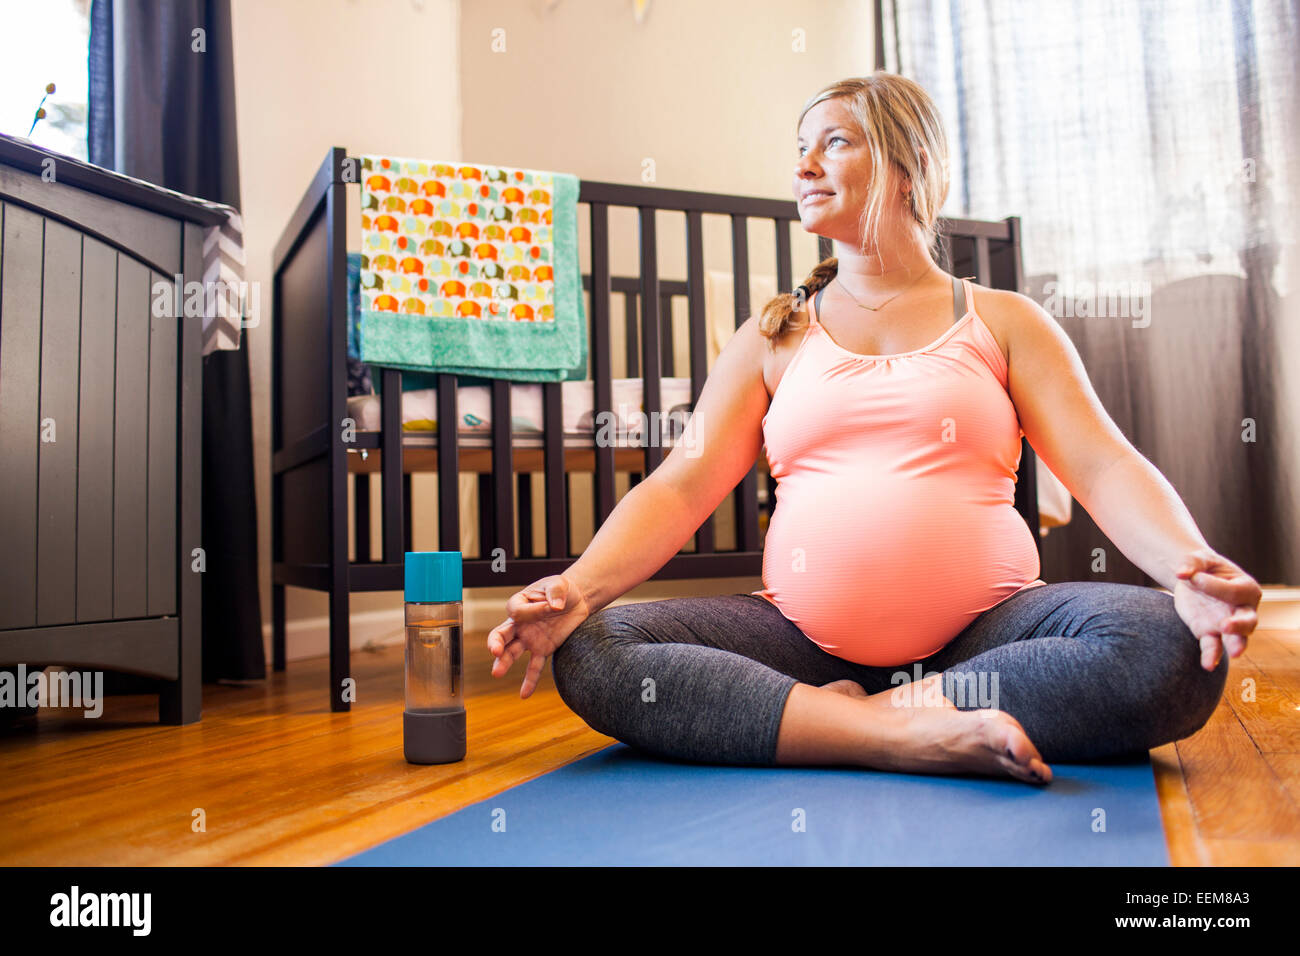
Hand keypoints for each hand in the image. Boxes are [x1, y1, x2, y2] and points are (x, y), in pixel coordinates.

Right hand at [487, 574, 590, 698]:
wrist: (576, 600)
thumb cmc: (562, 589)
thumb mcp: (559, 583)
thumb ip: (556, 591)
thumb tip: (556, 605)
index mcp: (519, 603)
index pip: (517, 611)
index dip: (532, 611)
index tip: (551, 606)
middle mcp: (520, 624)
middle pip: (501, 634)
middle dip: (496, 642)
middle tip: (494, 651)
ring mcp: (529, 638)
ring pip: (512, 652)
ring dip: (504, 662)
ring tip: (497, 673)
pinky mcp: (543, 649)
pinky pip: (534, 667)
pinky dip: (530, 680)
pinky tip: (524, 694)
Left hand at [1172, 548, 1260, 670]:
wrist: (1193, 579)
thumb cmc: (1202, 567)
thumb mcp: (1198, 559)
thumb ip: (1191, 564)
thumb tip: (1180, 573)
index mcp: (1245, 587)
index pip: (1234, 591)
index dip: (1214, 586)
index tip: (1194, 578)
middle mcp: (1242, 609)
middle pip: (1248, 620)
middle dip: (1240, 625)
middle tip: (1226, 626)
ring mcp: (1227, 624)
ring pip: (1237, 638)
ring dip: (1234, 644)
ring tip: (1232, 652)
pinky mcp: (1209, 633)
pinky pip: (1213, 647)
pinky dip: (1212, 656)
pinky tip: (1208, 665)